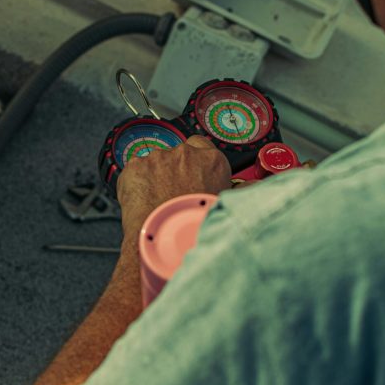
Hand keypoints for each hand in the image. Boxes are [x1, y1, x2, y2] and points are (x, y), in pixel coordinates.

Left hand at [117, 135, 231, 241]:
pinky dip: (136, 183)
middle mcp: (186, 154)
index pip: (202, 145)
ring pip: (155, 162)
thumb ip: (238, 191)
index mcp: (212, 161)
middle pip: (178, 154)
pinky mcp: (136, 166)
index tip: (191, 172)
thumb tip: (250, 188)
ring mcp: (158, 158)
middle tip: (173, 192)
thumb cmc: (195, 226)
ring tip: (157, 200)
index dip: (195, 160)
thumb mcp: (225, 206)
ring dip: (155, 176)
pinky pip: (135, 171)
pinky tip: (142, 200)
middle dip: (175, 169)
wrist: (166, 238)